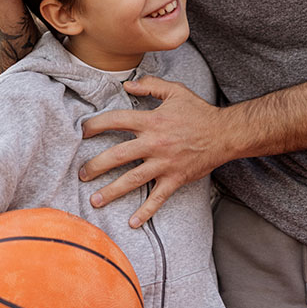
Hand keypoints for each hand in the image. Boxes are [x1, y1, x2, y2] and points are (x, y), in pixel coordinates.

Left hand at [80, 77, 227, 226]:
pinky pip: (158, 198)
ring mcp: (164, 163)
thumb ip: (150, 85)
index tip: (83, 131)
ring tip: (95, 200)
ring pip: (132, 180)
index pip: (117, 121)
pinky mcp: (175, 179)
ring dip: (112, 191)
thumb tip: (127, 84)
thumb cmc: (198, 111)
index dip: (96, 125)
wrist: (224, 134)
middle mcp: (155, 143)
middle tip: (82, 174)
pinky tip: (132, 222)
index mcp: (152, 120)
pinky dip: (145, 212)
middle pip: (118, 156)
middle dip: (96, 166)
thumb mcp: (175, 91)